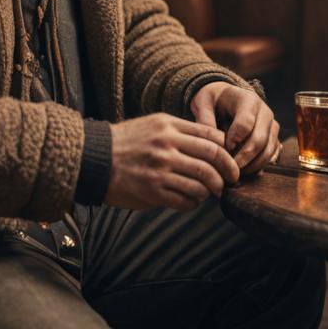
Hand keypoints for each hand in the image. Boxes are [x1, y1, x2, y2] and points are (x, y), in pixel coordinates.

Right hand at [105, 113, 239, 211]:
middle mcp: (166, 144)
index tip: (231, 160)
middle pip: (212, 157)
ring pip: (203, 182)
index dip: (227, 150)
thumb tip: (214, 145)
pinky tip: (191, 200)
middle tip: (231, 180)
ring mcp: (160, 168)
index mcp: (168, 125)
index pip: (210, 135)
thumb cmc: (127, 142)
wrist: (96, 159)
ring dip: (211, 190)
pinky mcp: (153, 190)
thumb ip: (180, 132)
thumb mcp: (153, 125)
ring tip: (209, 193)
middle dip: (228, 172)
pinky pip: (186, 200)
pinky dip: (194, 203)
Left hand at [189, 82, 280, 176]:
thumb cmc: (213, 101)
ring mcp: (271, 126)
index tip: (224, 148)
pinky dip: (261, 166)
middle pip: (259, 139)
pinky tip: (246, 171)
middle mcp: (265, 112)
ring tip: (236, 172)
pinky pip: (272, 155)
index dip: (234, 139)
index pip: (245, 123)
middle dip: (244, 157)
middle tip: (230, 169)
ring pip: (268, 150)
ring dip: (253, 165)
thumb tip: (211, 143)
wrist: (226, 98)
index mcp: (247, 100)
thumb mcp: (202, 103)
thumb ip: (204, 119)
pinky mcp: (273, 138)